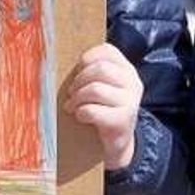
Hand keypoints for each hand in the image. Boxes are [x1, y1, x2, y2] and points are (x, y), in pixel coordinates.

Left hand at [65, 44, 142, 169]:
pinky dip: (81, 113)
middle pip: (100, 69)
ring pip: (95, 89)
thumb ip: (93, 72)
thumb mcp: (104, 86)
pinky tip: (80, 116)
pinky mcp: (123, 120)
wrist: (117, 143)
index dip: (88, 58)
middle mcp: (133, 83)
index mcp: (128, 70)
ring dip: (77, 98)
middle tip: (71, 93)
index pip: (108, 51)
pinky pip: (93, 111)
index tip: (77, 71)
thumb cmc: (103, 109)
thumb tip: (62, 60)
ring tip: (72, 106)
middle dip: (79, 80)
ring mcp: (130, 102)